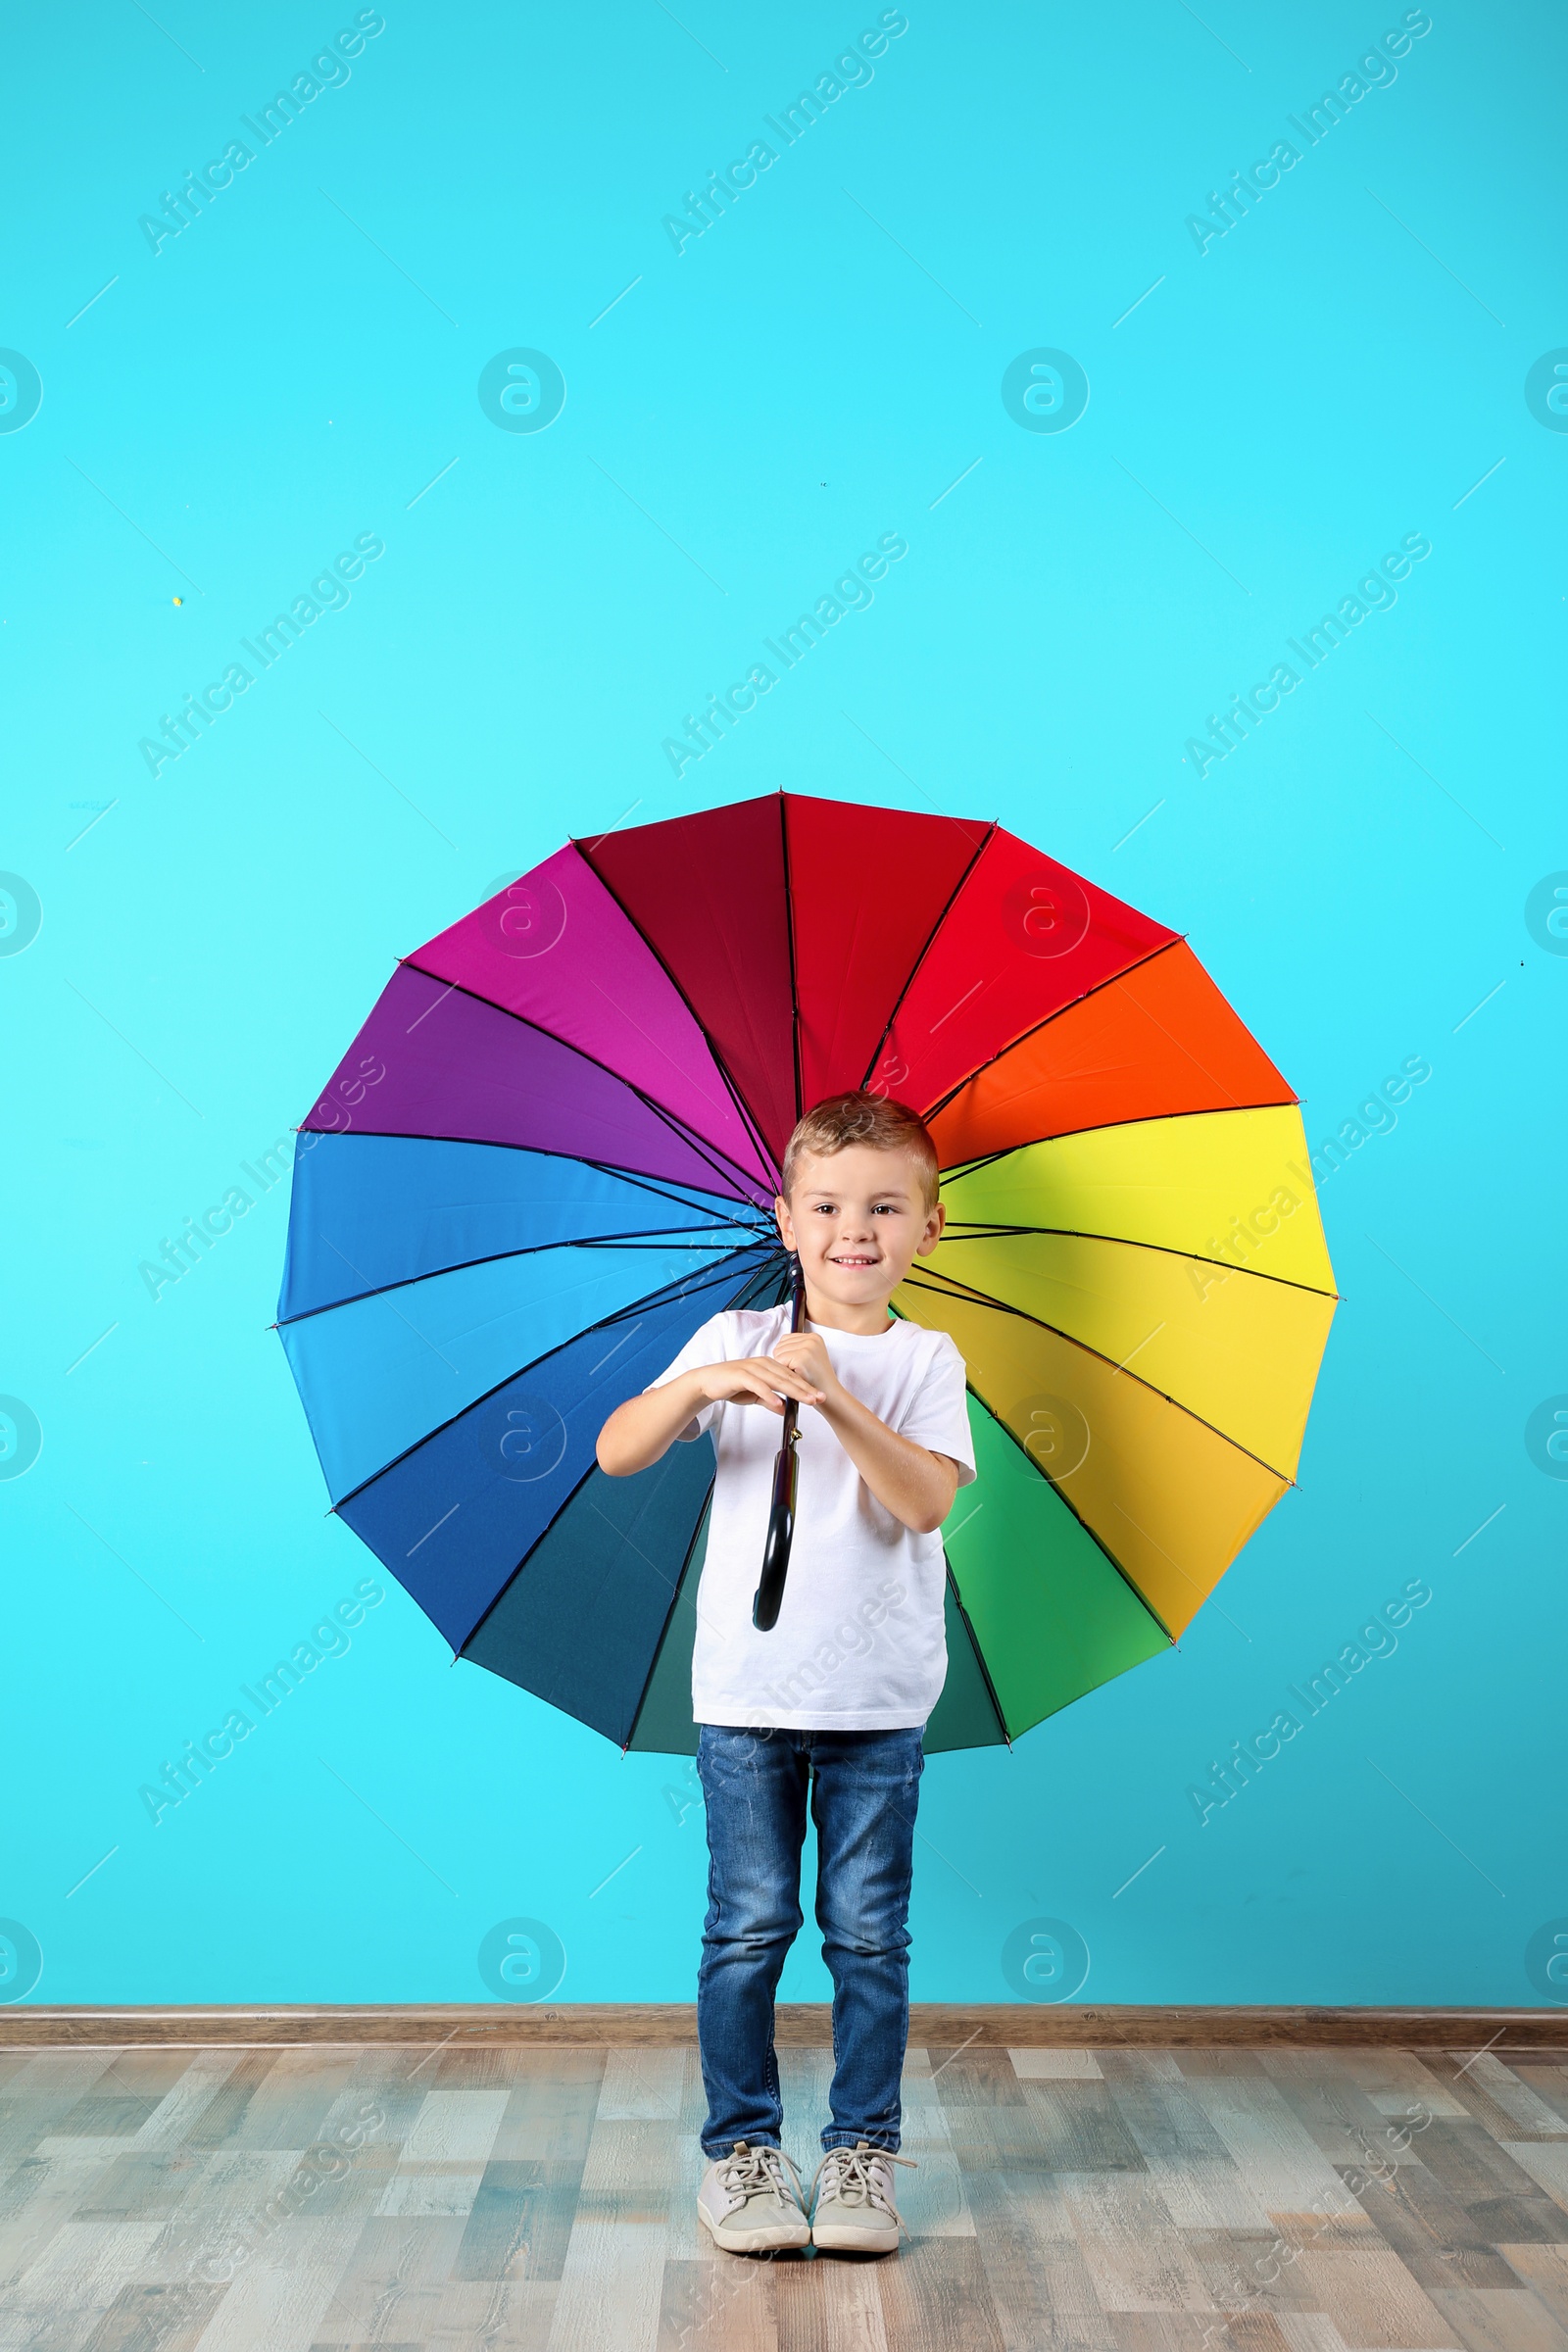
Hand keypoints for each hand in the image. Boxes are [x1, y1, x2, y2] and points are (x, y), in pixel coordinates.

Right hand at [692, 1355, 826, 1415]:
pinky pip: (759, 1386)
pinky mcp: (741, 1376)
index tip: (820, 1396)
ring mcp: (753, 1369)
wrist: (708, 1382)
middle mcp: (763, 1365)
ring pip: (778, 1381)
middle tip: (820, 1398)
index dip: (807, 1387)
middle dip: (806, 1389)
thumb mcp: (754, 1395)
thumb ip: (769, 1401)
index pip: (791, 1377)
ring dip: (794, 1391)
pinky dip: (770, 1395)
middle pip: (789, 1378)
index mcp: (768, 1366)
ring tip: (807, 1400)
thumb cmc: (731, 1386)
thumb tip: (784, 1410)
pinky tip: (780, 1404)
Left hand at [771, 1330, 841, 1404]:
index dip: (785, 1355)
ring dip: (783, 1366)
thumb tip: (776, 1348)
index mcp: (813, 1337)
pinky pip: (780, 1361)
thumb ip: (796, 1348)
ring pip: (778, 1353)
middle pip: (779, 1346)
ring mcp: (807, 1347)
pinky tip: (797, 1376)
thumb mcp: (810, 1357)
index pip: (784, 1339)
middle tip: (799, 1371)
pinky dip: (784, 1371)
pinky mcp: (802, 1357)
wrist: (830, 1394)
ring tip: (799, 1373)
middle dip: (783, 1360)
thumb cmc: (817, 1380)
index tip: (797, 1365)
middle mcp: (811, 1339)